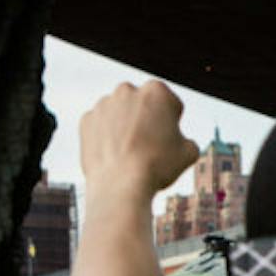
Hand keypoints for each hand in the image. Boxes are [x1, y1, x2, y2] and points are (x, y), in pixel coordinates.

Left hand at [80, 80, 199, 199]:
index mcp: (157, 91)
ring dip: (126, 127)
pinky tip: (115, 155)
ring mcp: (104, 104)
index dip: (173, 124)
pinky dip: (107, 137)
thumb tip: (180, 142)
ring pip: (120, 114)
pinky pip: (101, 126)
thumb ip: (187, 140)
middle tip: (150, 146)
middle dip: (147, 120)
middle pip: (143, 105)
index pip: (170, 105)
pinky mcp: (87, 120)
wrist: (120, 185)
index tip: (169, 140)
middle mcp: (127, 90)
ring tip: (131, 153)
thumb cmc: (157, 167)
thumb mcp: (189, 153)